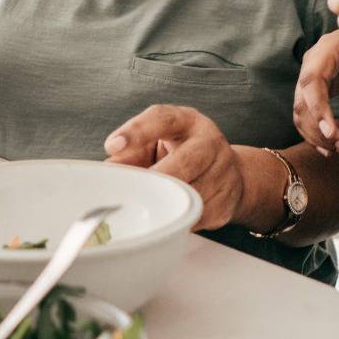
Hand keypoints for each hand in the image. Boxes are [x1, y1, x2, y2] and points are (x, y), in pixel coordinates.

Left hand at [102, 105, 251, 232]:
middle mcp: (210, 142)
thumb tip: (109, 170)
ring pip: (191, 195)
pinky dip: (178, 219)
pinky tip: (170, 215)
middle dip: (157, 178)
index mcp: (188, 122)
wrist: (229, 173)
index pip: (162, 119)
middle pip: (185, 162)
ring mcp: (223, 172)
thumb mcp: (157, 142)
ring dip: (166, 203)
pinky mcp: (226, 201)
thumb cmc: (183, 153)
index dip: (137, 131)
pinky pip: (197, 217)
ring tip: (149, 205)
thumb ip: (131, 152)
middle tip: (132, 190)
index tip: (113, 146)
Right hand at [294, 29, 338, 157]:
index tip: (331, 133)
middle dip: (320, 130)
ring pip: (302, 113)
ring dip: (318, 137)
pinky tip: (330, 151)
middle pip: (303, 102)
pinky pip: (307, 116)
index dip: (317, 108)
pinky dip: (314, 135)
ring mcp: (311, 78)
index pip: (312, 81)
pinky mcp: (316, 91)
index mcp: (326, 49)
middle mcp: (312, 63)